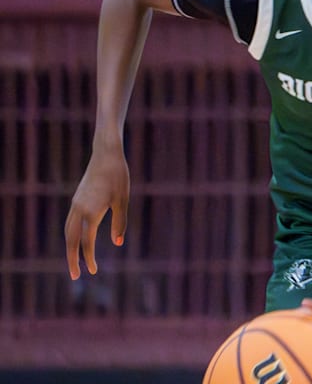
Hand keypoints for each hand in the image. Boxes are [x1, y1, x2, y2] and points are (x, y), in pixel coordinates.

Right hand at [64, 148, 130, 279]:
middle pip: (70, 240)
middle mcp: (79, 209)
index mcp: (90, 211)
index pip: (87, 242)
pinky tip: (77, 240)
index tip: (93, 271)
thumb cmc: (118, 177)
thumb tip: (117, 244)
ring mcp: (76, 203)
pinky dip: (71, 234)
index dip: (89, 258)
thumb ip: (120, 222)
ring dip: (70, 247)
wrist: (106, 154)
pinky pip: (70, 221)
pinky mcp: (77, 198)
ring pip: (68, 231)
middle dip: (72, 259)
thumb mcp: (123, 200)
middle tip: (76, 276)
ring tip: (74, 262)